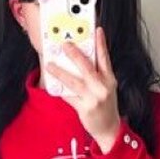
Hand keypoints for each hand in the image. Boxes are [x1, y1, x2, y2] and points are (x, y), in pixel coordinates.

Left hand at [45, 26, 120, 148]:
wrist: (109, 128)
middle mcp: (102, 86)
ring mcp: (93, 98)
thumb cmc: (105, 106)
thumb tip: (77, 63)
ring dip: (60, 72)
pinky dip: (60, 91)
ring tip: (50, 66)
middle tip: (64, 44)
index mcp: (109, 79)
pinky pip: (68, 96)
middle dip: (74, 54)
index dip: (101, 43)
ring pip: (74, 81)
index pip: (105, 57)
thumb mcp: (106, 87)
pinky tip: (52, 85)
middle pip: (87, 66)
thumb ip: (96, 75)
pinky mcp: (84, 108)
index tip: (97, 30)